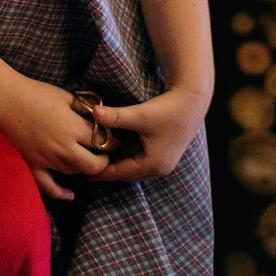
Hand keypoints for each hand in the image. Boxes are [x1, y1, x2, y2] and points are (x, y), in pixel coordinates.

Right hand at [0, 77, 110, 201]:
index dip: (113, 142)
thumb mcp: (65, 96)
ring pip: (74, 173)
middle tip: (105, 155)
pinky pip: (49, 186)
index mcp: (72, 127)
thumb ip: (84, 109)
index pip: (102, 141)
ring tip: (88, 162)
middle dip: (103, 161)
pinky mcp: (33, 165)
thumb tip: (100, 118)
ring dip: (84, 169)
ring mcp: (47, 159)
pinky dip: (61, 193)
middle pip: (93, 165)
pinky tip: (70, 194)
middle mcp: (63, 147)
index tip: (117, 141)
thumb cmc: (35, 93)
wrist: (5, 99)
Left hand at [87, 88, 208, 182]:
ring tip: (95, 161)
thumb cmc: (167, 109)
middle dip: (106, 171)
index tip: (82, 175)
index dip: (100, 173)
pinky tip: (113, 150)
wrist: (192, 101)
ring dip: (116, 164)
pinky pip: (140, 160)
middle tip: (85, 168)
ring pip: (133, 167)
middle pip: (126, 173)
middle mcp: (158, 168)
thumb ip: (115, 116)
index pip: (120, 173)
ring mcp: (163, 162)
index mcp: (152, 164)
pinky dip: (126, 157)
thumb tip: (93, 113)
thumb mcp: (140, 114)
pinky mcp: (164, 153)